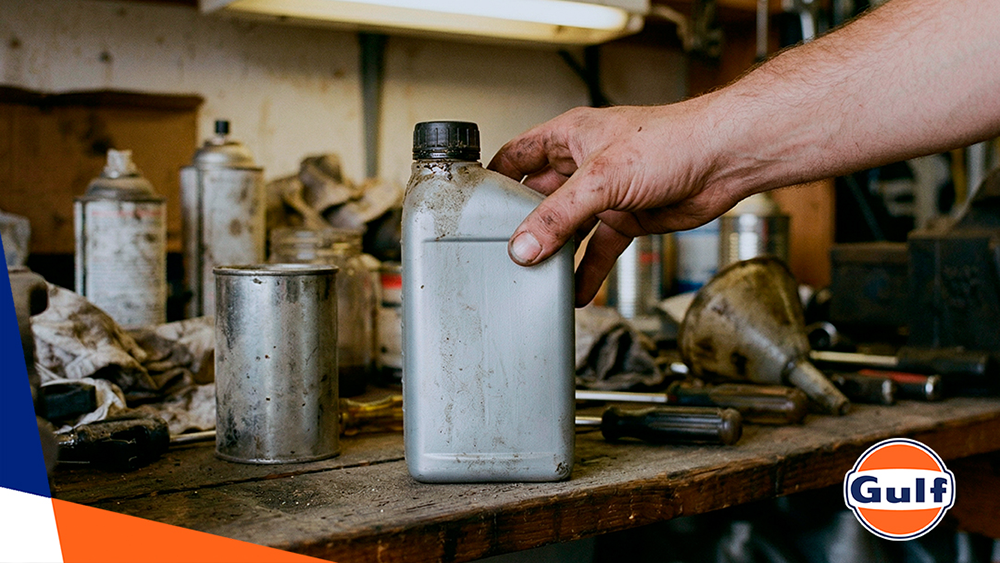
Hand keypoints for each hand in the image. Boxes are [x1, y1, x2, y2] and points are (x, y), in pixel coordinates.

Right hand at [488, 102, 748, 305]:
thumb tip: (523, 247)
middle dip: (521, 225)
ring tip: (531, 280)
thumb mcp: (602, 180)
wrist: (724, 160)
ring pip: (568, 227)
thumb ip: (558, 217)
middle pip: (538, 197)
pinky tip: (577, 293)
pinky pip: (599, 248)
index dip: (493, 178)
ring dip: (554, 253)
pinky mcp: (628, 218)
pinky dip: (588, 270)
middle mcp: (584, 164)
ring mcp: (605, 193)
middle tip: (499, 255)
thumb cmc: (672, 142)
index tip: (472, 208)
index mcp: (569, 137)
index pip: (516, 156)